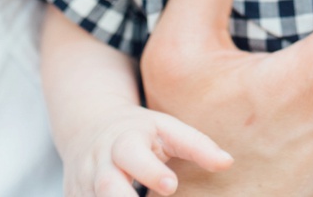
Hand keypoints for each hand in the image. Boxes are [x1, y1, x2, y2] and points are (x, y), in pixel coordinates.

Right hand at [60, 100, 231, 196]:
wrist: (89, 128)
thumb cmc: (139, 131)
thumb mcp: (166, 128)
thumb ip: (196, 145)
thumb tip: (228, 162)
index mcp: (124, 140)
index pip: (133, 154)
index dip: (150, 171)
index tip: (171, 185)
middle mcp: (100, 163)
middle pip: (107, 185)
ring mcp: (84, 183)